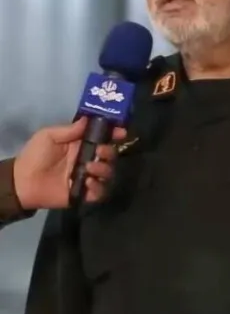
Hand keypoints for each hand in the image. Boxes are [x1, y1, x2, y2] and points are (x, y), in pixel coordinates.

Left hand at [12, 118, 126, 210]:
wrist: (23, 182)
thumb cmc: (35, 156)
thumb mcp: (48, 136)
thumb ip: (69, 129)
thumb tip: (88, 119)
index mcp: (81, 146)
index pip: (103, 138)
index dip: (114, 134)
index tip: (121, 132)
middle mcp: (88, 160)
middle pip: (111, 155)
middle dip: (110, 152)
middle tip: (99, 152)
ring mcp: (88, 177)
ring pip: (109, 173)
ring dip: (103, 170)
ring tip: (89, 170)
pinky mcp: (85, 194)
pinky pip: (101, 192)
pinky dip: (98, 188)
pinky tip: (87, 183)